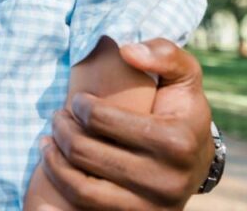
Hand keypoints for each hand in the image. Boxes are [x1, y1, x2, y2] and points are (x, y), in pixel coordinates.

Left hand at [42, 39, 213, 209]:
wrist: (196, 161)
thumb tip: (127, 50)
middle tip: (58, 115)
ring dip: (55, 157)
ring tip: (49, 137)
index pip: (103, 121)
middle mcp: (165, 181)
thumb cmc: (180, 109)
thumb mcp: (183, 75)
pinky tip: (52, 159)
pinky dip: (61, 180)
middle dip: (63, 128)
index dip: (81, 106)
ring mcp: (149, 206)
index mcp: (176, 142)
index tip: (77, 99)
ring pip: (81, 185)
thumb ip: (164, 53)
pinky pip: (84, 203)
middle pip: (86, 152)